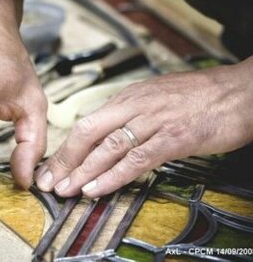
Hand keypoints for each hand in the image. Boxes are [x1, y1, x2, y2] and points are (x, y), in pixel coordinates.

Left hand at [36, 58, 252, 197]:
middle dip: (65, 161)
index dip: (67, 148)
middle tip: (49, 182)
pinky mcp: (173, 138)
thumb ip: (130, 114)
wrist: (238, 91)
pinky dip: (113, 176)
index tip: (53, 166)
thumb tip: (108, 132)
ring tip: (66, 190)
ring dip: (83, 171)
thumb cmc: (197, 96)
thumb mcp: (154, 97)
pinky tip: (97, 188)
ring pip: (108, 148)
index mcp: (128, 98)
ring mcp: (153, 122)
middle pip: (88, 133)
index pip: (87, 124)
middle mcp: (134, 107)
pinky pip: (137, 159)